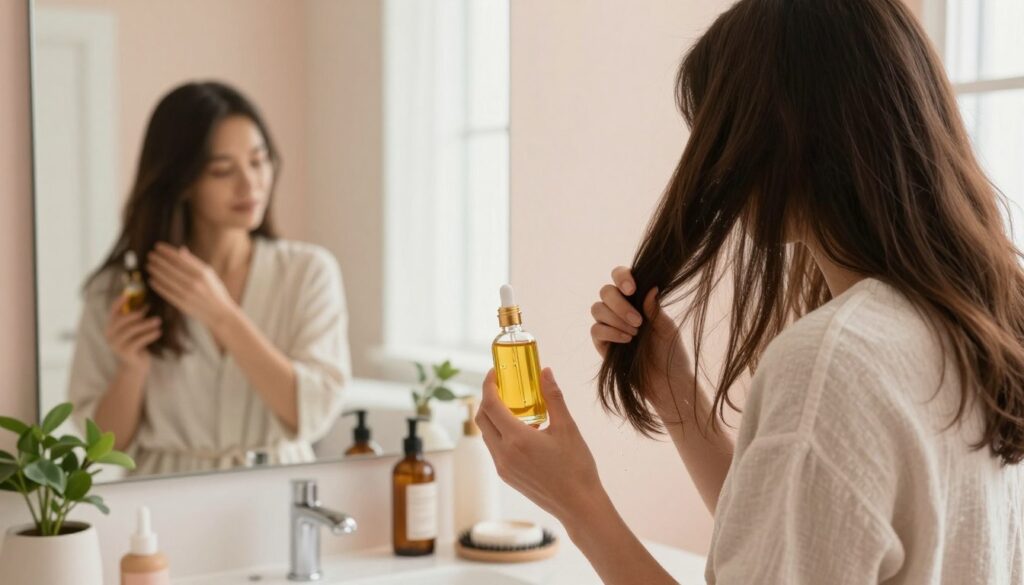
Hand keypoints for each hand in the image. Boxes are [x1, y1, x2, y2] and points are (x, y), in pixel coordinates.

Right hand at [104, 297, 160, 373]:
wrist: (136, 367)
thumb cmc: (138, 344)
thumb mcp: (136, 330)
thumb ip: (136, 319)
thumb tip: (146, 302)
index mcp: (111, 327)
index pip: (112, 312)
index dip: (119, 302)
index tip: (129, 293)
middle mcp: (110, 336)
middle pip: (122, 320)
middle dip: (136, 313)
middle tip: (149, 307)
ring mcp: (116, 345)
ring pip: (131, 330)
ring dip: (146, 324)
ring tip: (158, 320)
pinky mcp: (126, 353)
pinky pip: (138, 341)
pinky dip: (149, 335)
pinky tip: (159, 332)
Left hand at [146, 243, 235, 327]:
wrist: (219, 313)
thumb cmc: (215, 291)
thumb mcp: (209, 274)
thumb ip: (194, 262)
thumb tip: (180, 250)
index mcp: (202, 272)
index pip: (179, 258)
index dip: (167, 252)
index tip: (158, 247)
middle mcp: (194, 282)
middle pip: (171, 268)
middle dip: (158, 260)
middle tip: (150, 255)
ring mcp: (188, 293)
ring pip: (166, 279)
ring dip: (156, 271)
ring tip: (149, 265)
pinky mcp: (182, 303)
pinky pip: (166, 292)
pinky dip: (158, 286)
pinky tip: (151, 280)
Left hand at [476, 368, 607, 522]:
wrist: (578, 505)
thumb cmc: (576, 467)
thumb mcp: (568, 427)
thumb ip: (553, 397)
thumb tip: (545, 372)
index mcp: (517, 439)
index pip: (490, 405)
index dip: (489, 385)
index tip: (495, 373)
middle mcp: (503, 454)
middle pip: (482, 418)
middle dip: (488, 399)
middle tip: (503, 387)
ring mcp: (503, 467)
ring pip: (488, 434)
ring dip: (495, 417)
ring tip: (518, 408)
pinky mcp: (507, 476)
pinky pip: (496, 448)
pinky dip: (502, 434)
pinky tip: (525, 431)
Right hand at [590, 266, 693, 414]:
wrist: (666, 382)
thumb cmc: (670, 353)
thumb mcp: (667, 328)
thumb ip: (655, 308)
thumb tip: (651, 287)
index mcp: (636, 299)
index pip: (620, 276)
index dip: (621, 276)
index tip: (632, 289)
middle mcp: (619, 308)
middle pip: (605, 291)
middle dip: (619, 304)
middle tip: (639, 321)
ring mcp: (609, 325)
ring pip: (597, 309)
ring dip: (616, 319)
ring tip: (635, 334)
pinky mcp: (602, 343)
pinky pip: (596, 330)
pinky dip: (610, 333)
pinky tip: (627, 341)